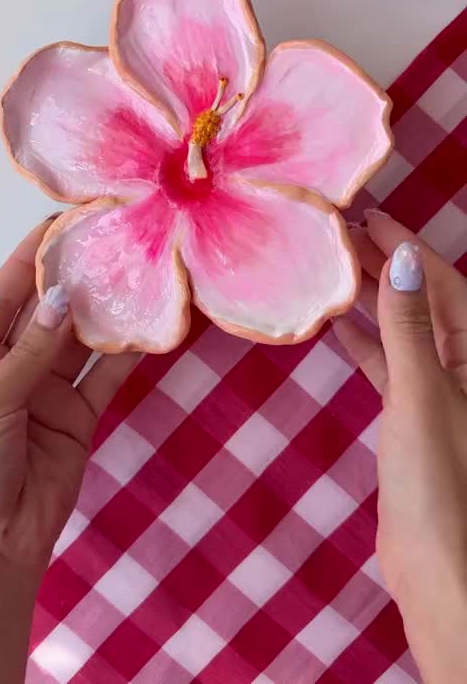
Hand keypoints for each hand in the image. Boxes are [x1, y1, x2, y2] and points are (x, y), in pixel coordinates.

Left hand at [0, 215, 138, 683]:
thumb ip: (31, 351)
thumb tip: (62, 297)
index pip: (2, 297)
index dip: (29, 260)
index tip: (60, 224)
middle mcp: (8, 368)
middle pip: (45, 313)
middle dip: (74, 279)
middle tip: (110, 240)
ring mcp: (46, 393)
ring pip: (79, 342)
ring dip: (103, 312)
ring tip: (135, 271)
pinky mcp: (78, 417)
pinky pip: (104, 378)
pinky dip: (125, 354)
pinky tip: (148, 325)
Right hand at [335, 210, 466, 683]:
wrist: (438, 568)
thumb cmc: (437, 481)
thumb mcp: (419, 393)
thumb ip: (408, 326)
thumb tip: (401, 257)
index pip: (443, 284)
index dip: (405, 247)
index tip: (366, 214)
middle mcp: (464, 367)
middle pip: (423, 302)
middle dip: (384, 267)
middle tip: (339, 233)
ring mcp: (440, 393)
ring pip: (404, 331)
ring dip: (370, 301)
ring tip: (330, 269)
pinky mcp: (416, 419)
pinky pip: (391, 365)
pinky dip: (366, 343)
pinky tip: (337, 326)